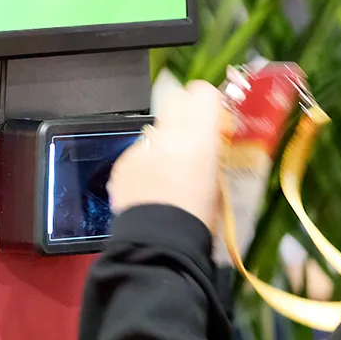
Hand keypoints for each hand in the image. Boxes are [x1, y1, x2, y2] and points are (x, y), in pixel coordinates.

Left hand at [108, 80, 225, 230]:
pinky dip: (145, 164)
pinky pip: (137, 153)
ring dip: (164, 141)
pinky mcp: (122, 164)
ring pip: (155, 129)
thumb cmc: (197, 221)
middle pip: (175, 99)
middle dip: (184, 110)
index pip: (202, 93)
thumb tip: (210, 141)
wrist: (159, 246)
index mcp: (198, 141)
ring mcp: (141, 149)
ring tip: (169, 171)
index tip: (211, 113)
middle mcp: (167, 137)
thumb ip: (212, 154)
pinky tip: (150, 188)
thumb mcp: (218, 184)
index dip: (207, 101)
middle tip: (191, 132)